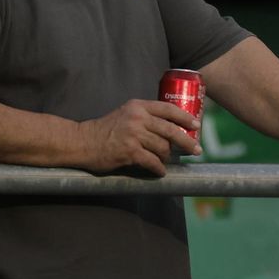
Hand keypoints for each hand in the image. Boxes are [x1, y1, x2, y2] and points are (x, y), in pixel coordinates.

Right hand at [77, 99, 199, 176]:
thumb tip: (171, 129)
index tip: (196, 126)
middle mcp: (137, 118)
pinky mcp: (129, 151)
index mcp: (138, 107)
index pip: (168, 109)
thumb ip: (145, 117)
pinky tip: (159, 171)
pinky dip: (158, 168)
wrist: (81, 142)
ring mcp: (133, 135)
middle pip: (171, 130)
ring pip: (162, 147)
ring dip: (166, 157)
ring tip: (164, 160)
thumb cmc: (105, 130)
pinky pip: (152, 161)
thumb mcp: (125, 114)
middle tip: (196, 150)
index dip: (185, 118)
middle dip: (187, 142)